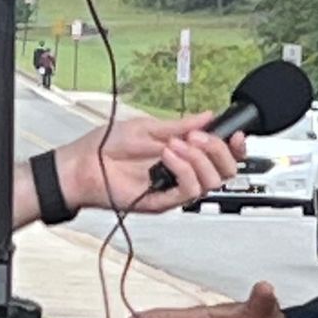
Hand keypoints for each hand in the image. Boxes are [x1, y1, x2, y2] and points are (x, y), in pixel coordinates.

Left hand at [56, 112, 244, 214]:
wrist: (83, 164)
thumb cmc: (106, 147)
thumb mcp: (148, 127)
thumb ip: (181, 125)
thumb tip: (207, 116)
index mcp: (182, 154)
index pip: (220, 157)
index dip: (234, 147)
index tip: (234, 133)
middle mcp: (182, 173)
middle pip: (224, 172)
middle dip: (218, 150)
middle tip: (198, 136)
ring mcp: (173, 189)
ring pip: (210, 182)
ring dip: (198, 158)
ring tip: (176, 144)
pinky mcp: (162, 201)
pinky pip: (187, 191)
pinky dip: (183, 169)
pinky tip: (169, 155)